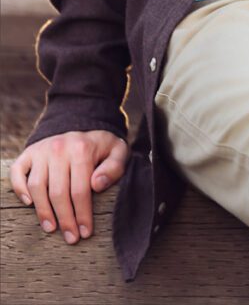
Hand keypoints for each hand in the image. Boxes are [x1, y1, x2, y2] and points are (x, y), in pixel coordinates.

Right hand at [9, 131, 129, 244]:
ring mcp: (42, 150)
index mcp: (82, 148)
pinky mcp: (29, 152)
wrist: (82, 125)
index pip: (80, 190)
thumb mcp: (118, 152)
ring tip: (51, 228)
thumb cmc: (102, 147)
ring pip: (37, 187)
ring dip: (43, 211)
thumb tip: (97, 185)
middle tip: (71, 238)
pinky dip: (20, 189)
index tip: (85, 233)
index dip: (82, 214)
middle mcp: (59, 147)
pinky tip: (29, 204)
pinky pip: (17, 172)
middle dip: (65, 220)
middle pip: (58, 192)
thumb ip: (114, 168)